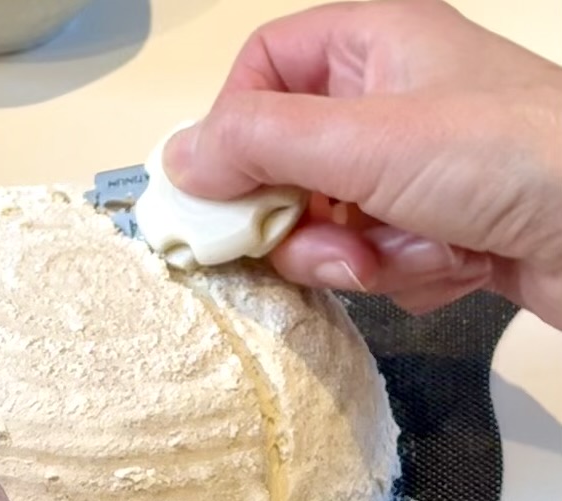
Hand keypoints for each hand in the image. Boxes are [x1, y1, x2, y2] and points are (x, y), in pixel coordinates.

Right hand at [163, 0, 561, 324]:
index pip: (261, 71)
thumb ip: (259, 145)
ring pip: (323, 224)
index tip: (222, 188)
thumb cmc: (506, 159)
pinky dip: (401, 274)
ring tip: (408, 256)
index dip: (233, 128)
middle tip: (320, 244)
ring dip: (355, 255)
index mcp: (370, 45)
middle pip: (283, 163)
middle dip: (299, 218)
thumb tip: (174, 162)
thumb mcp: (365, 141)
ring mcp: (409, 171)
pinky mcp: (431, 228)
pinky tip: (453, 266)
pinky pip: (371, 257)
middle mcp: (385, 103)